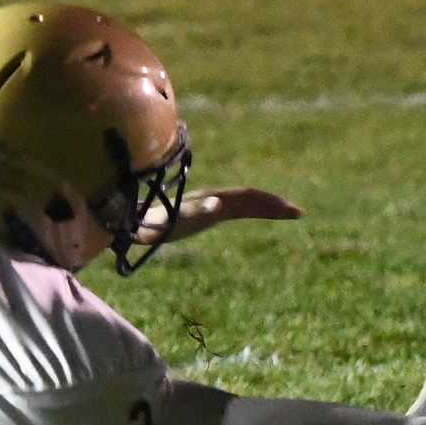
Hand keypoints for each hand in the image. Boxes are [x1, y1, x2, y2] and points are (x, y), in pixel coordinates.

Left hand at [135, 187, 302, 245]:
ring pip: (245, 203)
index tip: (289, 211)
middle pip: (250, 199)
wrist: (127, 222)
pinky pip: (235, 209)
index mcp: (209, 201)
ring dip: (266, 207)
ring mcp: (209, 204)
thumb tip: (219, 204)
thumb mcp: (170, 222)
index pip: (246, 199)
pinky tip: (259, 213)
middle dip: (273, 205)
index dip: (268, 204)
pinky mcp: (204, 212)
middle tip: (298, 213)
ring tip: (288, 213)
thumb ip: (192, 213)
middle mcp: (212, 199)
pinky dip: (253, 211)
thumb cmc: (147, 225)